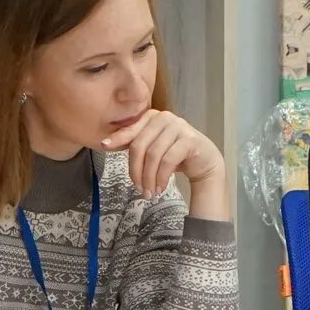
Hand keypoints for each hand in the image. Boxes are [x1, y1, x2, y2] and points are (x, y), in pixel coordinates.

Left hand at [102, 110, 223, 196]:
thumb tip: (105, 143)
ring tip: (150, 192)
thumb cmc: (175, 155)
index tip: (104, 147)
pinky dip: (161, 177)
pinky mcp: (189, 140)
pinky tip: (161, 188)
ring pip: (153, 155)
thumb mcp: (151, 148)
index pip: (131, 131)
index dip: (117, 139)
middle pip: (140, 146)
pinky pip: (168, 160)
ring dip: (149, 178)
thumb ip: (133, 143)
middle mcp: (165, 117)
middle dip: (136, 171)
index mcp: (152, 116)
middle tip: (139, 189)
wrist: (205, 161)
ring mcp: (178, 126)